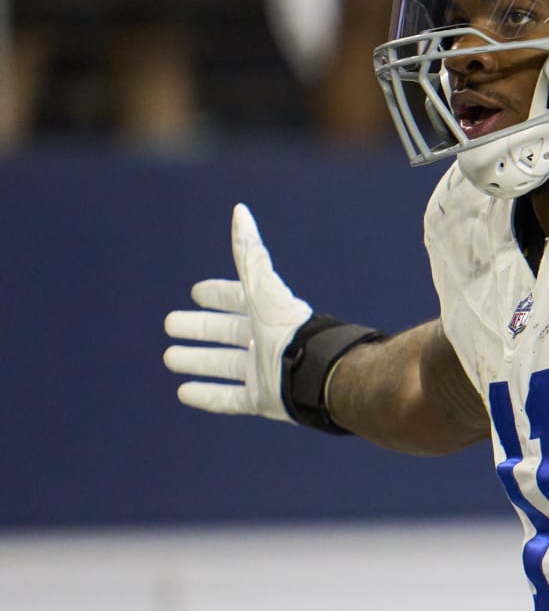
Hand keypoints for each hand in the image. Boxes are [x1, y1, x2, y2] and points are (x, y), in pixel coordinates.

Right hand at [163, 204, 311, 422]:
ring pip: (223, 366)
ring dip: (197, 361)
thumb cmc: (288, 328)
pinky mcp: (262, 400)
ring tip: (170, 358)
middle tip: (171, 324)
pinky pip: (229, 399)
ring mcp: (262, 372)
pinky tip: (184, 392)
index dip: (217, 295)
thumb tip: (240, 211)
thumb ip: (249, 253)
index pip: (237, 299)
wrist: (315, 373)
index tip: (196, 292)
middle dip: (199, 327)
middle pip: (226, 333)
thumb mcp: (262, 287)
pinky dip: (207, 395)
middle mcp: (264, 342)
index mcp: (267, 314)